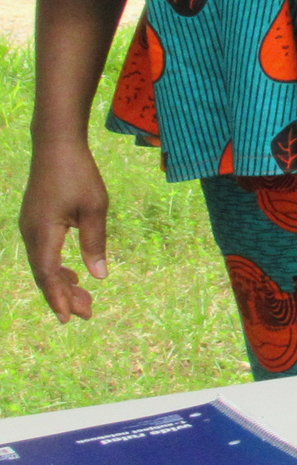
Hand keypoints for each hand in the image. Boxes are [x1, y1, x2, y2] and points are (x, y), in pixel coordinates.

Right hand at [21, 139, 110, 321]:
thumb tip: (99, 276)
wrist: (56, 146)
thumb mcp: (95, 208)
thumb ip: (95, 242)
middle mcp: (31, 233)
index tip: (68, 318)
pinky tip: (75, 276)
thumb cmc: (79, 174)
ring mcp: (30, 227)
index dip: (58, 297)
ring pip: (44, 265)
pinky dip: (58, 268)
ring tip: (85, 301)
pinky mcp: (35, 222)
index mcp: (43, 232)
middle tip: (88, 314)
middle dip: (65, 296)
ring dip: (63, 283)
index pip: (47, 274)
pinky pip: (44, 253)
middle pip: (44, 274)